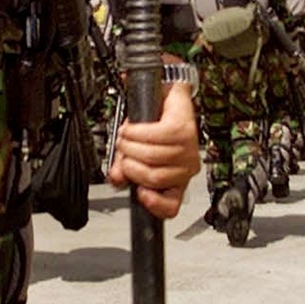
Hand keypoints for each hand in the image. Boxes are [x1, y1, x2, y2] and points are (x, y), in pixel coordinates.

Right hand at [108, 80, 198, 219]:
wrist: (166, 96)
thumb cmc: (153, 128)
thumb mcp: (134, 154)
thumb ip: (125, 170)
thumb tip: (116, 177)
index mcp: (176, 181)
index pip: (171, 206)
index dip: (153, 204)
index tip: (140, 193)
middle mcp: (186, 168)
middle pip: (153, 178)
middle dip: (130, 164)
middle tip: (123, 151)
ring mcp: (188, 148)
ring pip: (152, 157)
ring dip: (130, 144)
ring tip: (125, 137)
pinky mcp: (183, 129)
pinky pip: (154, 136)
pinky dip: (135, 131)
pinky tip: (131, 128)